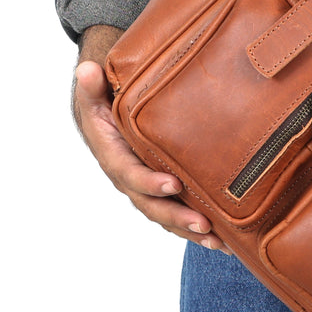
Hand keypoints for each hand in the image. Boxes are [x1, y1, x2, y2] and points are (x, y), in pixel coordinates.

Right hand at [74, 25, 229, 252]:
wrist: (107, 121)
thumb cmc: (105, 107)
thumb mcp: (95, 95)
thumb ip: (92, 86)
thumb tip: (87, 69)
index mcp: (114, 158)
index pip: (129, 174)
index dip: (149, 182)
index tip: (173, 184)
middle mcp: (130, 181)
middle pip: (151, 205)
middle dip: (176, 217)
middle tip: (203, 224)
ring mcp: (147, 191)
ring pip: (166, 217)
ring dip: (191, 232)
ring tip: (219, 242)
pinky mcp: (163, 195)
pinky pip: (178, 216)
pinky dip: (197, 231)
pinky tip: (224, 241)